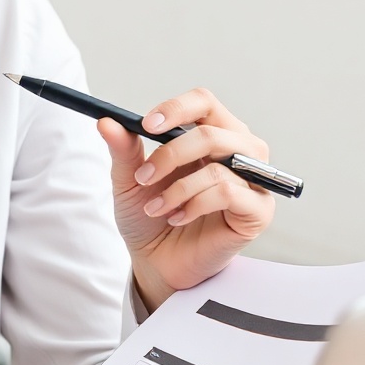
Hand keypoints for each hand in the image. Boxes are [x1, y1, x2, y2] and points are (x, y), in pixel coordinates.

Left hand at [102, 88, 274, 308]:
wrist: (156, 262)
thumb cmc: (150, 218)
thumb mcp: (130, 181)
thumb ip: (124, 150)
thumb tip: (106, 122)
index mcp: (211, 134)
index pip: (204, 102)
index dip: (177, 108)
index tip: (146, 125)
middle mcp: (238, 151)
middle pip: (212, 132)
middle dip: (171, 154)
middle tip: (143, 177)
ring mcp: (253, 180)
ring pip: (221, 164)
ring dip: (179, 188)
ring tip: (156, 208)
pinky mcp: (258, 211)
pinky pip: (229, 193)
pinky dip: (196, 204)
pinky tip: (178, 217)